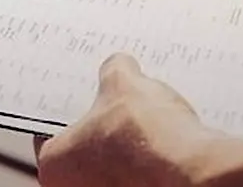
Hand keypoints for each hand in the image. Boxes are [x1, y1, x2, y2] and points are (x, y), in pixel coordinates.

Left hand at [34, 54, 242, 186]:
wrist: (193, 177)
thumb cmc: (146, 139)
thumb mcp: (124, 83)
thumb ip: (113, 70)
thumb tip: (118, 66)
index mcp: (53, 165)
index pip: (49, 134)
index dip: (71, 112)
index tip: (85, 102)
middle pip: (82, 154)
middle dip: (101, 134)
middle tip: (119, 111)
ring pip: (112, 171)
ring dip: (126, 153)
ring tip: (148, 127)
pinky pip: (138, 179)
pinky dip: (148, 168)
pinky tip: (165, 149)